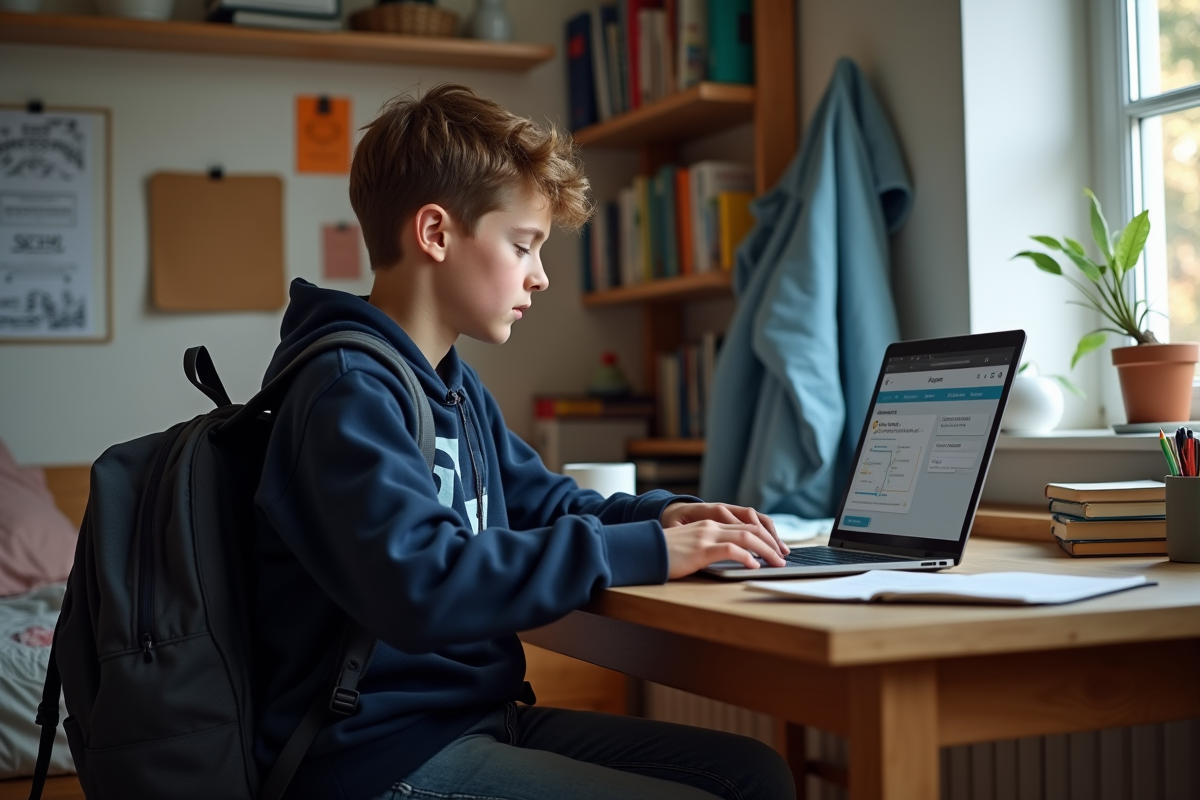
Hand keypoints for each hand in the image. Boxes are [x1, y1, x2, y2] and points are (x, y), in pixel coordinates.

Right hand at [659, 502, 787, 578]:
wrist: (643, 551)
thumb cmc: (664, 553)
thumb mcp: (690, 545)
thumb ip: (708, 546)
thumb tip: (729, 557)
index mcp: (709, 524)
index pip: (745, 525)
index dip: (765, 536)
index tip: (776, 550)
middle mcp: (711, 526)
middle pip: (751, 529)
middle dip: (772, 543)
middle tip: (783, 558)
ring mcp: (706, 536)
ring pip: (747, 537)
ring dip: (766, 550)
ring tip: (777, 563)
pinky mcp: (701, 549)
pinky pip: (731, 550)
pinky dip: (747, 557)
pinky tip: (754, 566)